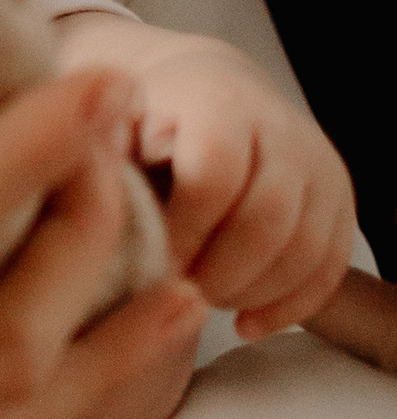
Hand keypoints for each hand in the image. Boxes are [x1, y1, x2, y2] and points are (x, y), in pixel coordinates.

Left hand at [58, 15, 355, 336]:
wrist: (194, 92)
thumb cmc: (130, 119)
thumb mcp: (104, 123)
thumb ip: (96, 158)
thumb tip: (81, 204)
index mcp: (212, 97)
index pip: (216, 173)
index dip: (183, 229)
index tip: (147, 261)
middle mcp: (278, 125)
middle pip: (269, 217)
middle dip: (219, 270)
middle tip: (173, 295)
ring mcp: (316, 165)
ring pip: (306, 247)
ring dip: (253, 291)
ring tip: (199, 304)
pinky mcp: (336, 203)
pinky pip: (329, 266)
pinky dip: (289, 306)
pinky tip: (244, 327)